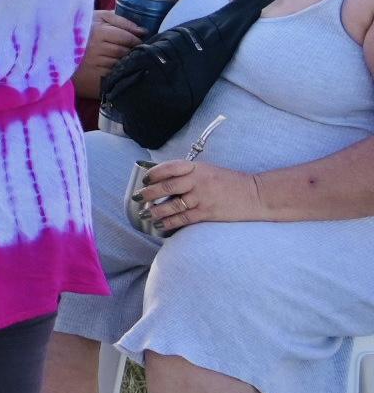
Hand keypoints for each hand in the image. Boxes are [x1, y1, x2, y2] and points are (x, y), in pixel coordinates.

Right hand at [79, 9, 146, 94]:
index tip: (138, 41)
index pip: (128, 37)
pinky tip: (113, 68)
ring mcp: (95, 64)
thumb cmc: (80, 32)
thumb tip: (142, 30)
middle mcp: (96, 47)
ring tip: (120, 59)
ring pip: (121, 64)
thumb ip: (117, 19)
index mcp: (98, 31)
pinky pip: (114, 75)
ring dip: (125, 62)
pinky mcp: (94, 78)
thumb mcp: (95, 18)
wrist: (56, 52)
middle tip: (129, 50)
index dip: (136, 40)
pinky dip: (117, 72)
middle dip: (131, 51)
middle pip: (126, 51)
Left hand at [136, 157, 262, 233]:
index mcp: (196, 167)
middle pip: (166, 187)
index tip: (145, 179)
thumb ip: (189, 173)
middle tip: (137, 198)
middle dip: (148, 193)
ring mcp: (202, 197)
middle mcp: (197, 181)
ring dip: (155, 211)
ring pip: (172, 205)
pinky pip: (183, 218)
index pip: (169, 167)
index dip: (153, 174)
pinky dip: (169, 222)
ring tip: (145, 214)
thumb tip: (165, 180)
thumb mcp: (208, 171)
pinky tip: (160, 225)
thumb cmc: (231, 182)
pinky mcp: (207, 212)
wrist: (256, 194)